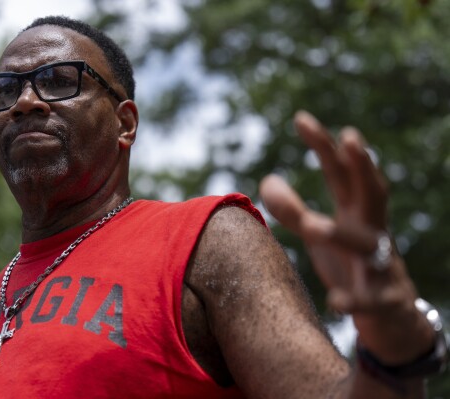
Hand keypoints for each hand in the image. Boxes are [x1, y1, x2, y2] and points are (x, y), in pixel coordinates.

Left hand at [258, 111, 433, 363]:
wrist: (389, 316)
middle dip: (364, 165)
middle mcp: (374, 230)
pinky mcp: (387, 300)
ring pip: (368, 245)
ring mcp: (383, 264)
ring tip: (312, 227)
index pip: (341, 173)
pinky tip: (334, 299)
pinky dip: (354, 299)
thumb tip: (266, 179)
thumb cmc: (350, 265)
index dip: (324, 145)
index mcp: (357, 212)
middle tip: (350, 138)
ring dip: (341, 233)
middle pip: (373, 193)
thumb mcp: (318, 235)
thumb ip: (291, 209)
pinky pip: (371, 299)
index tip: (301, 117)